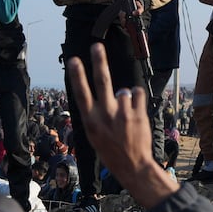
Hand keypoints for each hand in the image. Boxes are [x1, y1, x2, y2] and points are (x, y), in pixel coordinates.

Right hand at [64, 43, 177, 208]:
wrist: (132, 165)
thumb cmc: (111, 150)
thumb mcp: (94, 135)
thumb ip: (96, 114)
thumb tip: (104, 93)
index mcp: (91, 120)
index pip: (81, 92)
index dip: (77, 75)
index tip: (74, 59)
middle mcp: (105, 114)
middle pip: (102, 81)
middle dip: (99, 61)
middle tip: (97, 46)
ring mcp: (123, 113)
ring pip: (124, 91)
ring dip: (125, 98)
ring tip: (126, 115)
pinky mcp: (138, 113)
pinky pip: (137, 94)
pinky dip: (137, 99)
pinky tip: (135, 112)